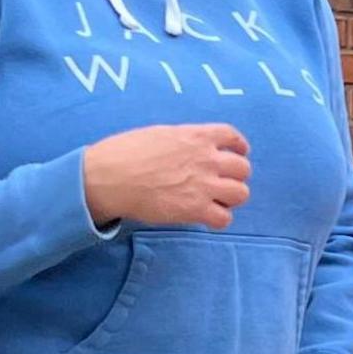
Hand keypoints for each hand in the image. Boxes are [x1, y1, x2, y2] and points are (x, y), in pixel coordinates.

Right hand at [83, 124, 250, 228]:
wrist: (109, 177)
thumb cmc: (125, 152)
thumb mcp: (160, 134)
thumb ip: (183, 141)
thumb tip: (188, 149)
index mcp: (197, 136)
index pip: (232, 136)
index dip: (239, 147)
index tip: (237, 153)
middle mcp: (207, 159)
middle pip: (243, 168)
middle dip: (234, 176)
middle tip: (220, 183)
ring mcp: (204, 185)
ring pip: (241, 193)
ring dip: (231, 198)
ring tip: (215, 201)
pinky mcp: (195, 209)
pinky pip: (224, 218)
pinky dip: (219, 219)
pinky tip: (206, 217)